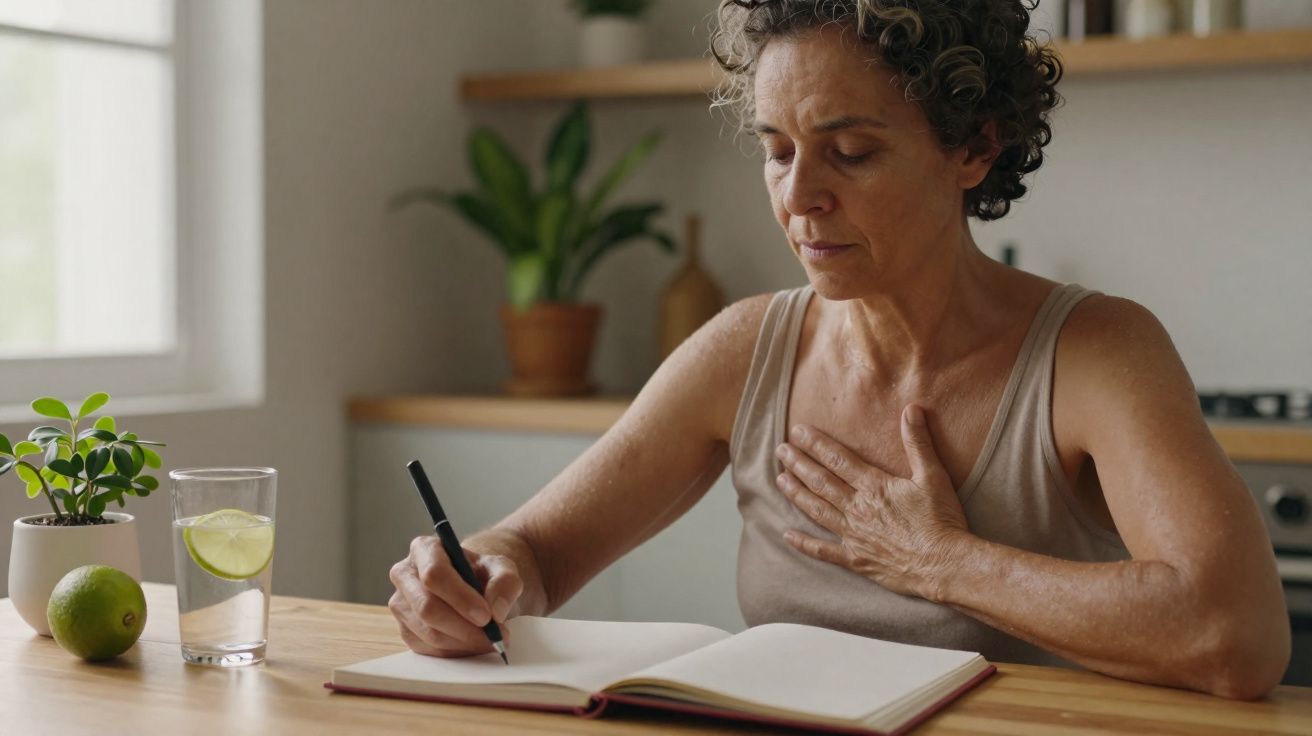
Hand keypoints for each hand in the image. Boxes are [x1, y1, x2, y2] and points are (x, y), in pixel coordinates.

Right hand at [388, 536, 522, 656]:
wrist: (476, 590)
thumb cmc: (484, 574)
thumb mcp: (503, 569)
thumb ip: (505, 583)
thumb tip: (496, 611)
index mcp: (424, 549)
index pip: (434, 574)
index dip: (460, 598)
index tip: (486, 616)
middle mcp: (404, 575)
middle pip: (427, 607)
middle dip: (463, 627)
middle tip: (494, 636)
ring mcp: (401, 605)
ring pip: (428, 633)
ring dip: (464, 642)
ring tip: (491, 640)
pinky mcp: (405, 630)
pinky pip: (429, 649)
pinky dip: (456, 651)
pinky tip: (475, 644)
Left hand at [773, 404, 970, 600]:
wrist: (944, 565)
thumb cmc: (942, 520)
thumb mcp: (933, 476)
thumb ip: (918, 443)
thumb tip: (911, 409)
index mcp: (875, 487)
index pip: (838, 460)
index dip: (816, 444)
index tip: (798, 432)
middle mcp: (858, 509)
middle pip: (821, 482)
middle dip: (798, 464)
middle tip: (780, 451)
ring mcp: (854, 535)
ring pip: (817, 510)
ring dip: (797, 494)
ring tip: (779, 480)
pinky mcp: (856, 559)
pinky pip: (824, 551)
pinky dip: (804, 544)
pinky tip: (787, 535)